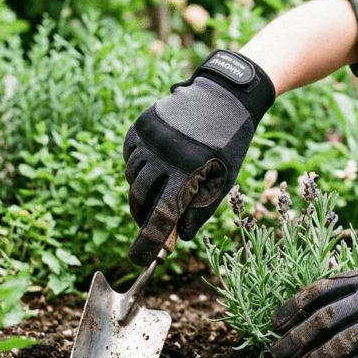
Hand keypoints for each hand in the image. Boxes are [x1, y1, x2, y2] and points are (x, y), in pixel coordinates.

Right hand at [123, 50, 274, 264]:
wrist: (223, 98)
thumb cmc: (227, 147)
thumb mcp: (222, 182)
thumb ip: (198, 212)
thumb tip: (176, 239)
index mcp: (188, 174)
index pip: (159, 220)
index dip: (146, 244)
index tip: (139, 260)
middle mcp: (163, 157)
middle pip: (140, 201)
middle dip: (143, 217)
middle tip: (154, 223)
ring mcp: (148, 140)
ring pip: (132, 179)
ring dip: (143, 190)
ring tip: (162, 186)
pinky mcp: (140, 128)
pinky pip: (130, 158)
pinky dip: (140, 167)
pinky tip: (158, 162)